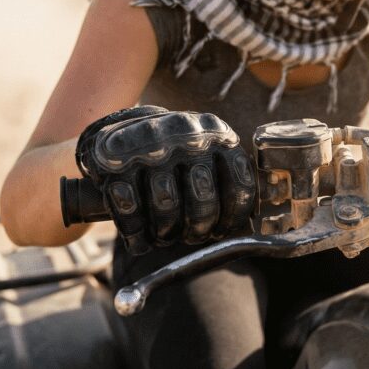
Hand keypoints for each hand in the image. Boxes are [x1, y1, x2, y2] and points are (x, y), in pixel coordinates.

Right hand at [75, 106, 255, 253]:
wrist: (117, 129)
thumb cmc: (172, 153)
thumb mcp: (207, 150)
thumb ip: (229, 176)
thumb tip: (255, 216)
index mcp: (217, 133)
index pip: (240, 186)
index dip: (233, 219)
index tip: (221, 231)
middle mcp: (185, 135)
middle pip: (203, 201)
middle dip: (198, 230)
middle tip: (190, 236)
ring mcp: (148, 146)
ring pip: (166, 207)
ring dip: (165, 233)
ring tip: (164, 235)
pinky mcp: (113, 161)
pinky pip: (130, 210)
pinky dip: (135, 233)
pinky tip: (140, 239)